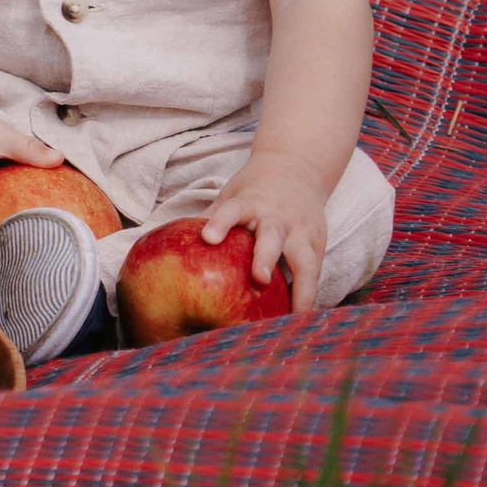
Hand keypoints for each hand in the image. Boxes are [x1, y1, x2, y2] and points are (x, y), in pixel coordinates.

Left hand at [197, 154, 330, 311]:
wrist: (297, 167)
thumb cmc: (253, 192)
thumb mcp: (231, 197)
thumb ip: (210, 220)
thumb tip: (168, 245)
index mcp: (249, 203)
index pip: (232, 210)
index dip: (220, 223)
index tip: (208, 238)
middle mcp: (277, 217)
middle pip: (271, 236)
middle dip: (266, 257)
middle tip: (258, 278)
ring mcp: (301, 230)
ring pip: (303, 258)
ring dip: (300, 286)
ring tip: (294, 314)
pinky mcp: (317, 243)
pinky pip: (314, 272)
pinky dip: (309, 294)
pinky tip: (301, 319)